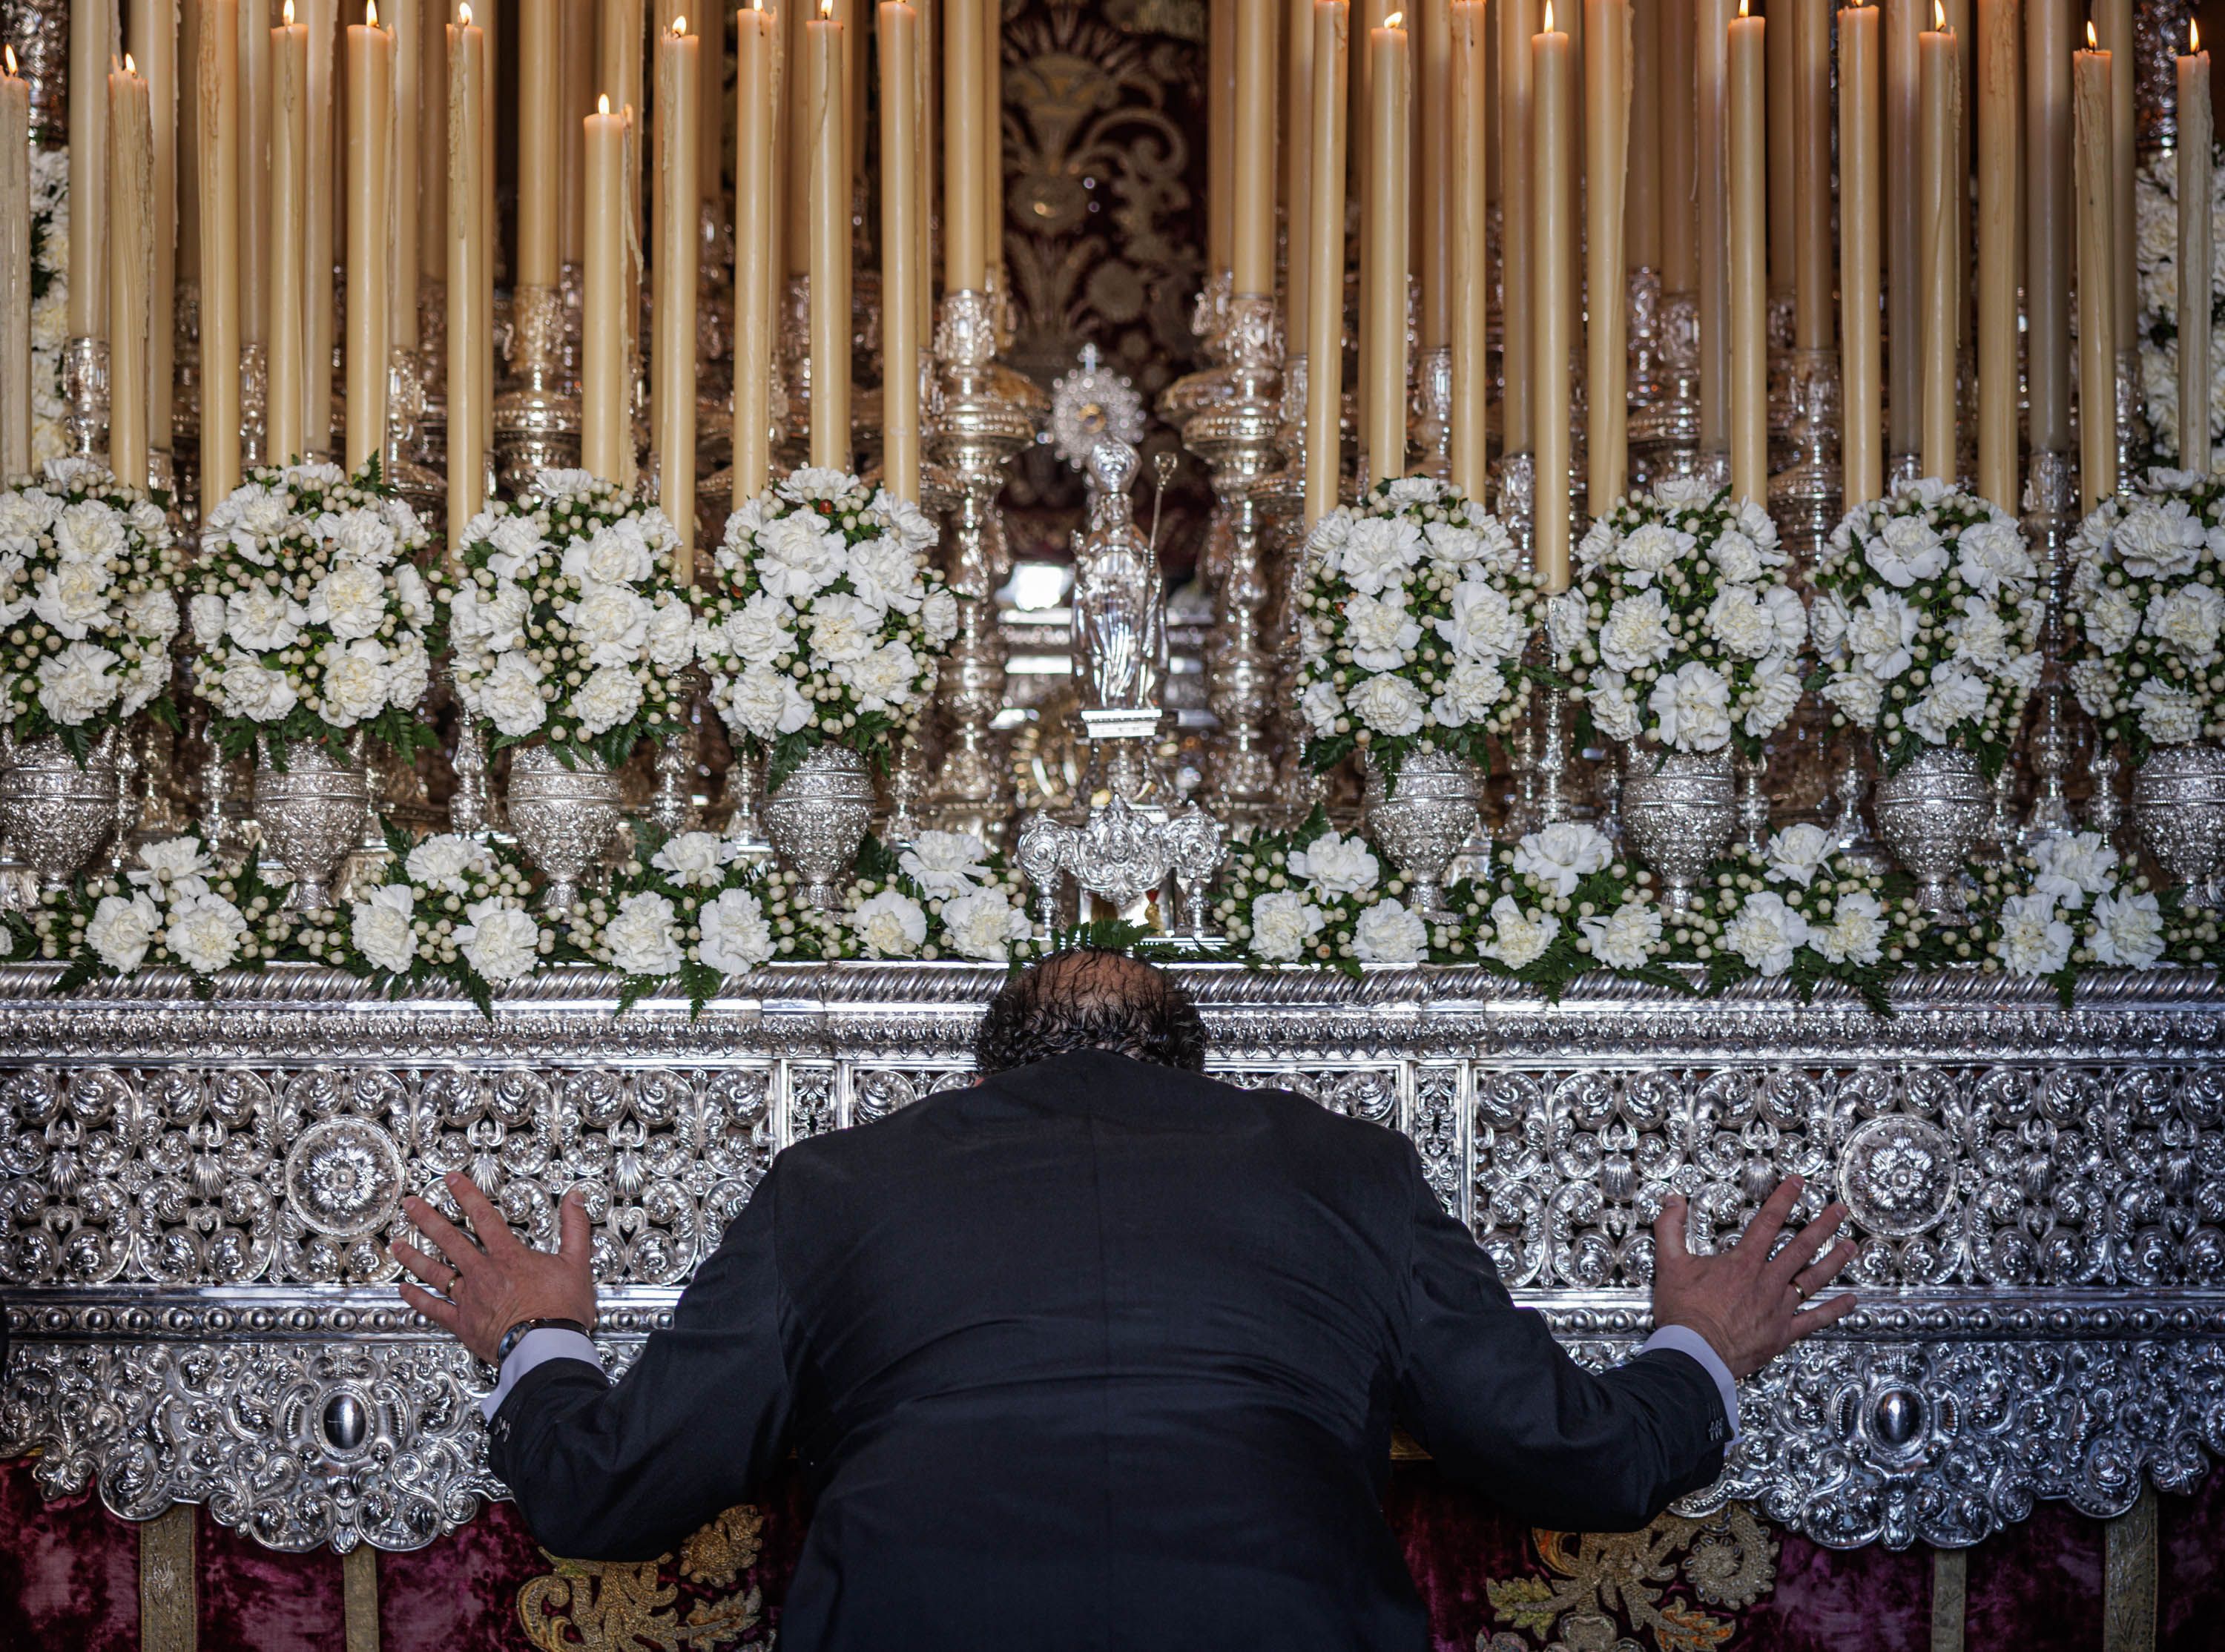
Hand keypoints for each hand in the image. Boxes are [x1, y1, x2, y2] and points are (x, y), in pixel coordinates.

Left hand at [393, 1172, 597, 1364]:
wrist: (546, 1347)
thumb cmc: (561, 1309)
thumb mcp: (576, 1263)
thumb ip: (575, 1228)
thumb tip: (575, 1198)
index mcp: (508, 1256)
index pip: (483, 1216)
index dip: (466, 1194)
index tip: (451, 1180)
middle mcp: (483, 1273)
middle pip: (449, 1239)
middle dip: (427, 1219)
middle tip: (410, 1205)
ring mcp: (469, 1298)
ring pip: (434, 1272)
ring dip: (413, 1256)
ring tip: (397, 1244)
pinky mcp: (462, 1323)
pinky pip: (433, 1309)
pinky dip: (417, 1299)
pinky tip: (403, 1290)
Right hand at [1651, 1176, 1856, 1379]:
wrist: (1695, 1353)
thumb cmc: (1683, 1312)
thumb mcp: (1670, 1263)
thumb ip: (1670, 1228)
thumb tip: (1672, 1200)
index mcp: (1743, 1262)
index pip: (1768, 1221)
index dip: (1784, 1199)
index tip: (1798, 1183)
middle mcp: (1767, 1281)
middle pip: (1801, 1247)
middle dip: (1823, 1226)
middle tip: (1840, 1211)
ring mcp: (1779, 1308)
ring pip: (1814, 1279)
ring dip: (1835, 1260)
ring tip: (1850, 1246)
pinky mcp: (1783, 1333)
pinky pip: (1815, 1320)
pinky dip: (1835, 1310)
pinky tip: (1851, 1301)